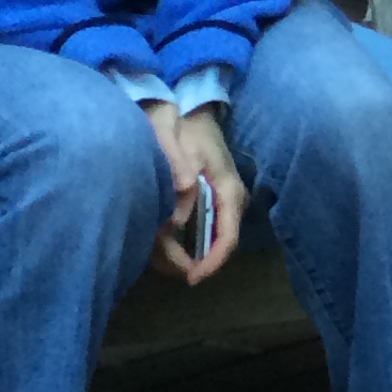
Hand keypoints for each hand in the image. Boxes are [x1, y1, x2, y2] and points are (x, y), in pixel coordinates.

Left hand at [143, 100, 247, 284]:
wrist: (193, 114)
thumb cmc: (189, 130)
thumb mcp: (182, 148)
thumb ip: (179, 177)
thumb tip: (176, 218)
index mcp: (228, 192)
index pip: (228, 237)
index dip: (213, 261)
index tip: (194, 277)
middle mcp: (229, 203)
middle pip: (218, 244)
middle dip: (195, 263)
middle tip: (173, 276)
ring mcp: (220, 204)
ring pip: (207, 240)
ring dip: (184, 254)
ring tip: (162, 263)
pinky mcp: (209, 202)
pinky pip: (200, 230)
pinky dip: (180, 242)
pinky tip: (162, 245)